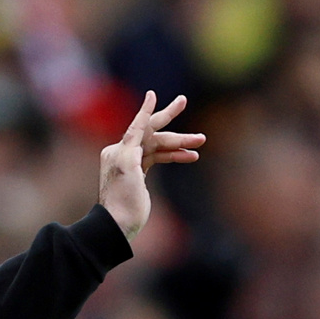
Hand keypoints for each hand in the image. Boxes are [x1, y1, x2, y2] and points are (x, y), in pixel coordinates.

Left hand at [99, 91, 204, 241]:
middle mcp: (125, 152)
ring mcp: (134, 163)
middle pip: (151, 132)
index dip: (147, 110)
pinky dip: (174, 156)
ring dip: (179, 143)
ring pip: (159, 146)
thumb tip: (139, 126)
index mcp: (119, 149)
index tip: (153, 94)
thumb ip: (133, 142)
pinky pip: (160, 158)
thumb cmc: (122, 198)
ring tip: (201, 141)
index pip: (137, 125)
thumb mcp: (127, 167)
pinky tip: (191, 156)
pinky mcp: (141, 174)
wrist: (120, 224)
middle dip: (170, 120)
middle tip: (183, 100)